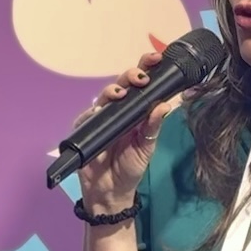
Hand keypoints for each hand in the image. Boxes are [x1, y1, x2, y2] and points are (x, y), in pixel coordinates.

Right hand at [71, 47, 186, 211]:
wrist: (111, 191)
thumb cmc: (130, 167)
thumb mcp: (147, 147)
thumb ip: (154, 126)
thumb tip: (166, 105)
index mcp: (135, 111)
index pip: (141, 85)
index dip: (147, 69)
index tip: (157, 59)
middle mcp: (118, 110)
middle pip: (122, 84)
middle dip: (130, 75)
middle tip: (141, 77)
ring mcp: (100, 119)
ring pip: (104, 97)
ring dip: (112, 92)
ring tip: (121, 94)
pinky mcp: (84, 130)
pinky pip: (86, 117)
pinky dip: (92, 113)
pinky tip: (99, 111)